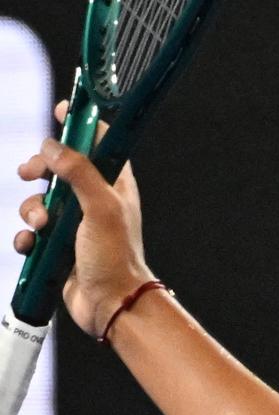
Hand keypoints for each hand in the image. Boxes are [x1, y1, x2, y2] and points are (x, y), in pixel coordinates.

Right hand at [14, 101, 152, 335]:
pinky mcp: (59, 246)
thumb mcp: (101, 207)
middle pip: (59, 167)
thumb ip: (79, 172)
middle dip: (39, 167)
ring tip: (42, 225)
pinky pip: (32, 230)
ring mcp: (76, 223)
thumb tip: (53, 144)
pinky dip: (27, 235)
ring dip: (32, 209)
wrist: (111, 304)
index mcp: (115, 185)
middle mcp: (95, 200)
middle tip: (29, 172)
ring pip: (40, 199)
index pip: (100, 144)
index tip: (60, 110)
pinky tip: (32, 245)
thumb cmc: (115, 257)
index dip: (81, 125)